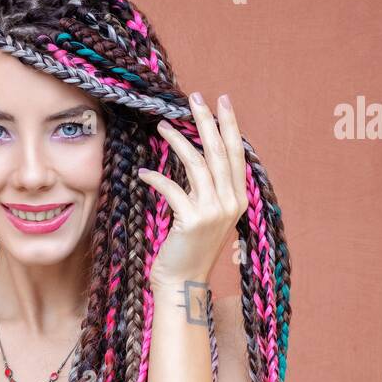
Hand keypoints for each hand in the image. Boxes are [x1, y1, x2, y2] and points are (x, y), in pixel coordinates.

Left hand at [137, 92, 248, 287]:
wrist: (182, 282)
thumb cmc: (189, 247)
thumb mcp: (205, 214)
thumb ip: (208, 188)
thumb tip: (198, 156)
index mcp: (238, 198)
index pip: (235, 154)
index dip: (229, 126)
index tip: (222, 101)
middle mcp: (231, 202)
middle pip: (219, 152)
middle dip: (207, 121)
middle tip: (195, 98)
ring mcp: (214, 212)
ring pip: (198, 164)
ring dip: (178, 141)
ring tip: (162, 125)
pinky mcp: (193, 220)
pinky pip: (172, 189)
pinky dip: (156, 178)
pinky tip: (144, 172)